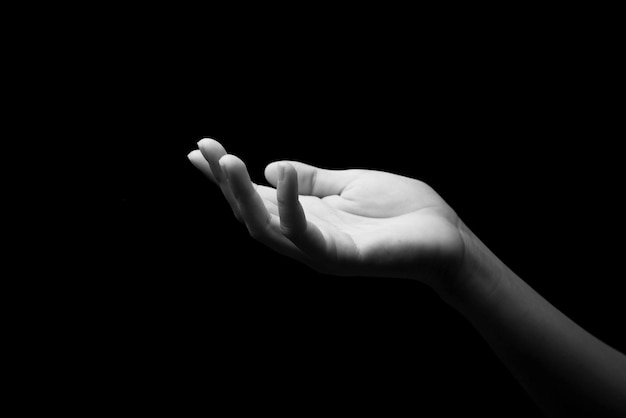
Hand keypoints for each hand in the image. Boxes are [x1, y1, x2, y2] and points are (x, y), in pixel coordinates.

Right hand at [188, 139, 464, 289]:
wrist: (447, 236)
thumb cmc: (402, 210)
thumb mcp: (349, 184)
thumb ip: (312, 179)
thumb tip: (271, 168)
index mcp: (307, 217)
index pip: (256, 197)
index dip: (224, 177)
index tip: (197, 150)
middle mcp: (305, 236)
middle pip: (251, 214)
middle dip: (224, 183)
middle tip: (205, 149)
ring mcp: (319, 250)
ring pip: (265, 228)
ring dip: (242, 196)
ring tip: (228, 160)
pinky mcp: (339, 257)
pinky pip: (303, 234)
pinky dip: (288, 205)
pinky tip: (280, 176)